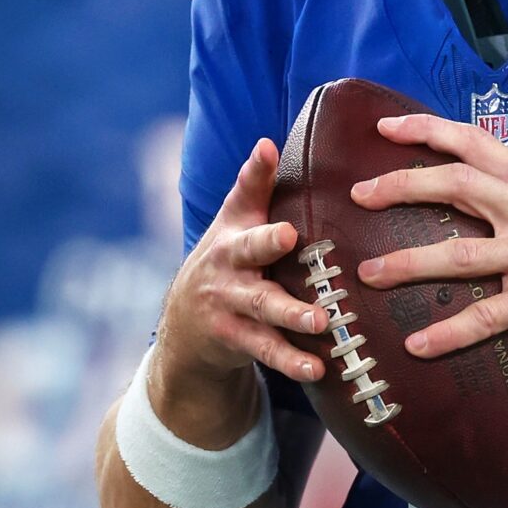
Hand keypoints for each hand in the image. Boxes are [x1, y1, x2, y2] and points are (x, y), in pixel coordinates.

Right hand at [152, 139, 331, 391]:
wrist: (186, 322)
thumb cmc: (227, 260)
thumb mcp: (234, 223)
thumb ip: (254, 187)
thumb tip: (269, 141)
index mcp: (234, 230)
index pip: (243, 194)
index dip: (254, 172)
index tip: (267, 149)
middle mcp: (227, 264)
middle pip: (248, 251)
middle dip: (267, 242)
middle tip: (291, 235)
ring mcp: (228, 303)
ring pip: (261, 307)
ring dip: (291, 314)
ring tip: (321, 321)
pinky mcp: (235, 339)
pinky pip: (266, 349)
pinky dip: (291, 360)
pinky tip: (317, 366)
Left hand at [351, 114, 507, 362]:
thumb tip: (473, 191)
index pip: (476, 143)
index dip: (428, 131)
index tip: (386, 127)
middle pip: (457, 184)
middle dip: (402, 186)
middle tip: (358, 195)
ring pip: (460, 253)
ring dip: (408, 263)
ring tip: (369, 275)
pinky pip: (486, 316)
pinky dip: (449, 331)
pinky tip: (418, 344)